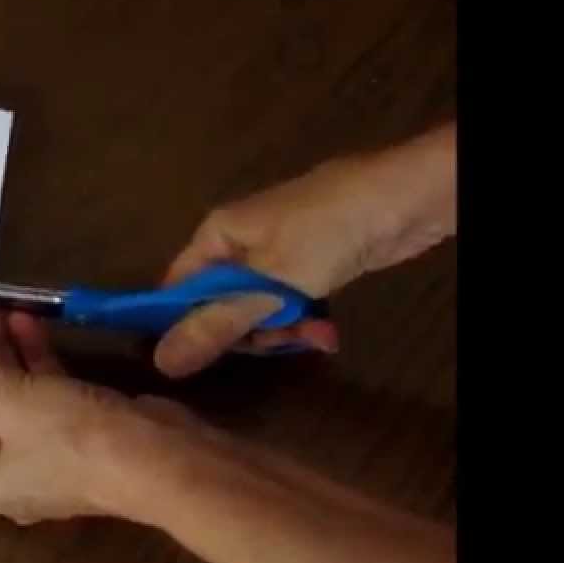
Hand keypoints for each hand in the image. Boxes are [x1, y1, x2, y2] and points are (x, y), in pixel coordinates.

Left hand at [0, 310, 204, 524]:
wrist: (160, 456)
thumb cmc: (72, 438)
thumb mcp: (8, 399)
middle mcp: (10, 470)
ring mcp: (48, 449)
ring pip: (14, 395)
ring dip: (4, 353)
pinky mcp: (79, 427)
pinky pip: (45, 390)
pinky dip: (34, 359)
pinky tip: (24, 319)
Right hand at [154, 122, 455, 376]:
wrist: (402, 200)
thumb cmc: (326, 233)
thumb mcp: (270, 283)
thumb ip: (219, 323)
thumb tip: (161, 362)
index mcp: (215, 235)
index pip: (178, 289)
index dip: (185, 327)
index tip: (205, 361)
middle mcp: (238, 243)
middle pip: (220, 305)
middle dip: (251, 332)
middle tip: (279, 340)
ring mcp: (274, 254)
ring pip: (260, 310)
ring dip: (285, 330)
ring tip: (317, 334)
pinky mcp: (307, 265)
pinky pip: (289, 303)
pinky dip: (305, 319)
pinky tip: (327, 332)